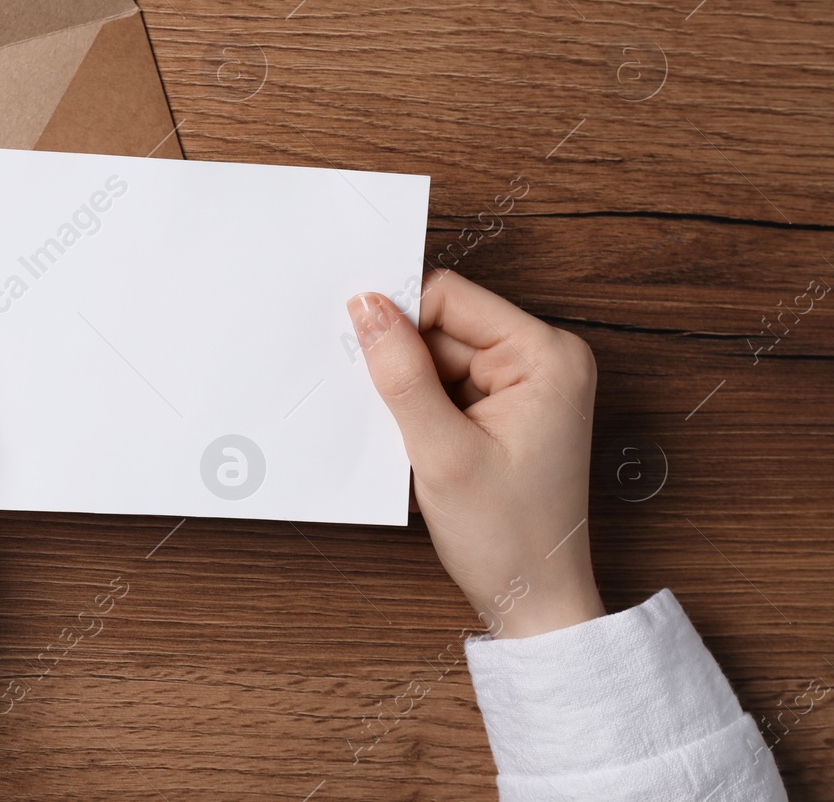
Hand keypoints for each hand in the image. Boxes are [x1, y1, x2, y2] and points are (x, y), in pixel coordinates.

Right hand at [348, 270, 603, 638]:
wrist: (535, 602)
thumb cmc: (509, 538)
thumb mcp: (443, 453)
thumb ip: (402, 375)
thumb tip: (367, 308)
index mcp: (547, 356)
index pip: (451, 298)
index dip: (398, 316)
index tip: (354, 343)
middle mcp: (542, 360)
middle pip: (441, 325)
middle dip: (401, 361)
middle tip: (381, 408)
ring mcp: (524, 385)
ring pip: (435, 356)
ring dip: (407, 389)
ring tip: (406, 436)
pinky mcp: (503, 409)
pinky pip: (443, 384)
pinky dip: (418, 408)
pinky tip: (413, 441)